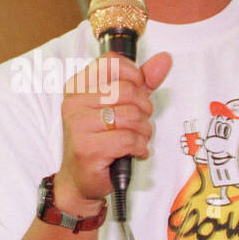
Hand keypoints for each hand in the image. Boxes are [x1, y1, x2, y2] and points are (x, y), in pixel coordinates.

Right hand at [54, 51, 172, 211]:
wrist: (80, 180)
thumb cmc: (100, 141)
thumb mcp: (120, 106)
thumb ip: (142, 82)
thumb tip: (164, 59)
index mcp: (77, 87)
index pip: (111, 62)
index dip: (134, 76)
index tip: (138, 91)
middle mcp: (74, 104)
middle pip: (126, 90)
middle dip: (143, 108)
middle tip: (139, 122)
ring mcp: (78, 127)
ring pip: (131, 116)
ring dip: (143, 131)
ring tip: (137, 139)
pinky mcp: (87, 149)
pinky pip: (128, 139)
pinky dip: (139, 146)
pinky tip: (134, 151)